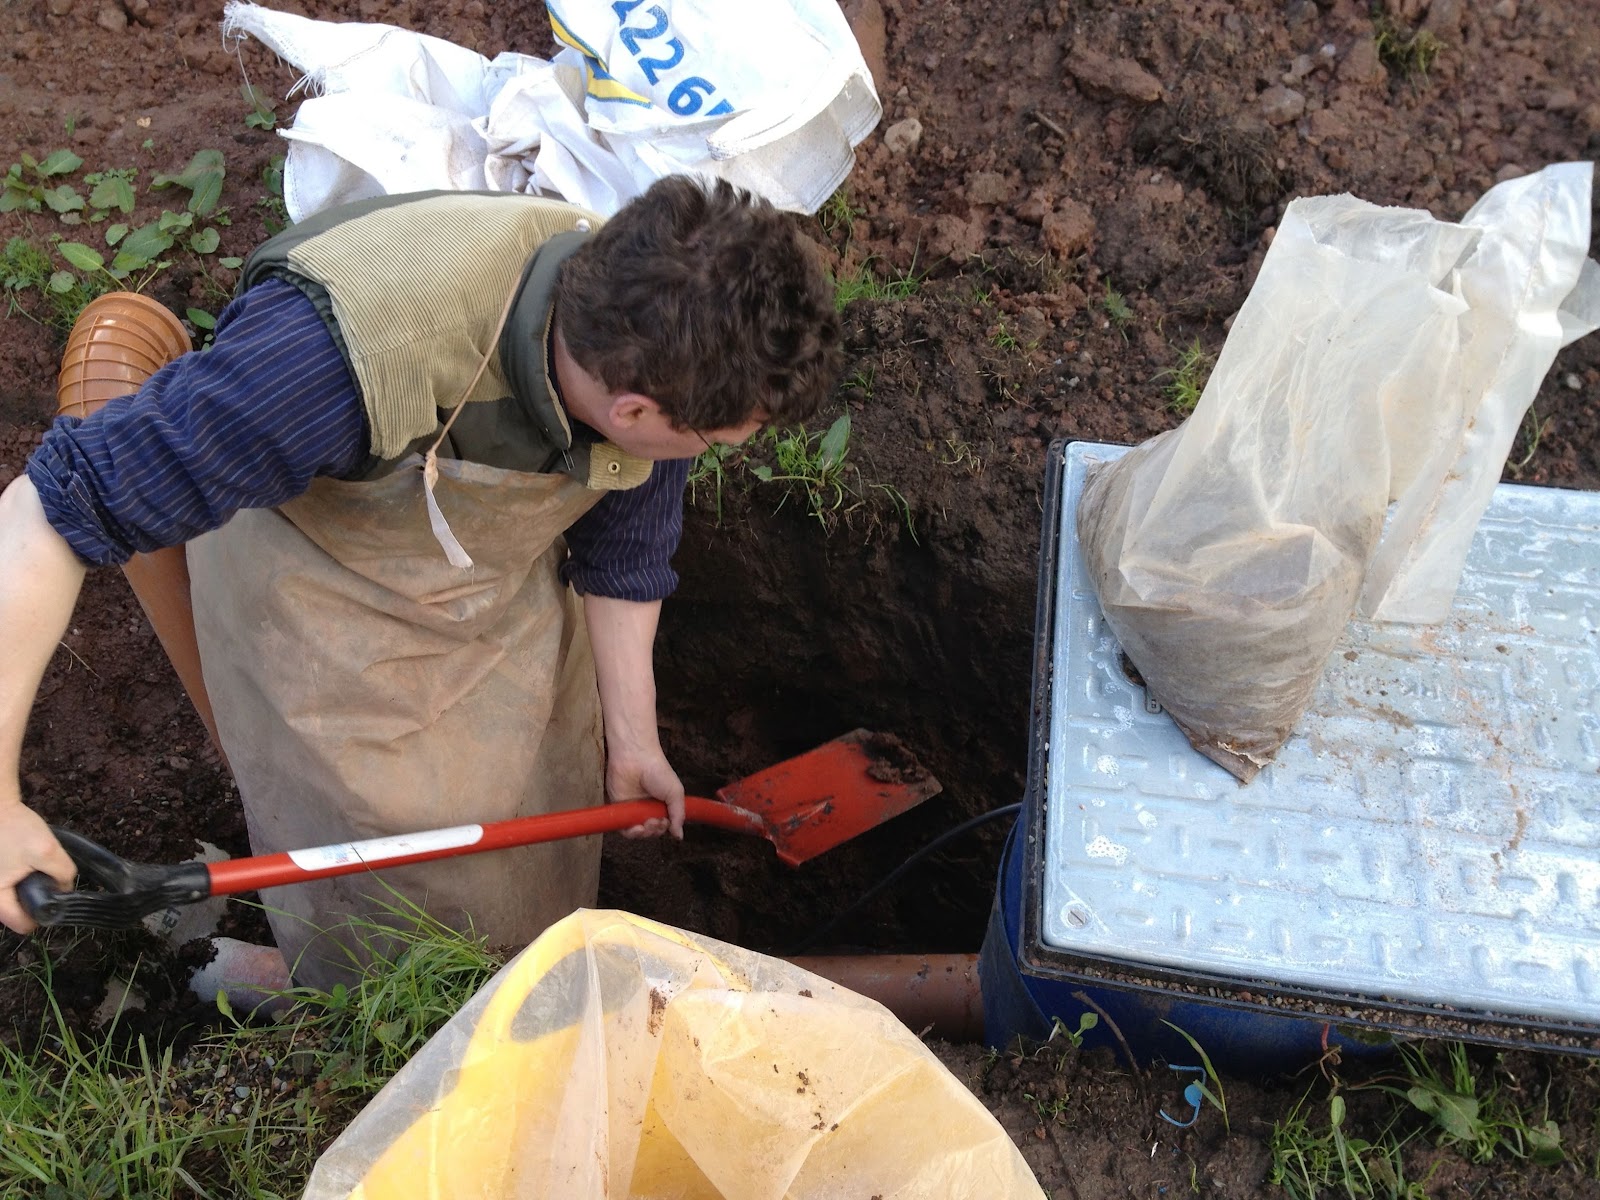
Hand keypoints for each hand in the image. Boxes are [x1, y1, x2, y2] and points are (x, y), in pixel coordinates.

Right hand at [0, 799, 75, 933]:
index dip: (45, 913)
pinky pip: (12, 885)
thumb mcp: (46, 851)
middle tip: (46, 875)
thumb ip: (62, 873)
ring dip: (31, 886)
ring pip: (18, 897)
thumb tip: (65, 888)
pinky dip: (23, 877)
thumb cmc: (15, 829)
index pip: (25, 925)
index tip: (55, 894)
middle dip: (38, 896)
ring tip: (35, 866)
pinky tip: (27, 862)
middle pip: (21, 911)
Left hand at [605, 748, 685, 839]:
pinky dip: (631, 833)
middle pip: (651, 831)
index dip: (665, 828)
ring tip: (647, 823)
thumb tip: (679, 836)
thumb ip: (678, 815)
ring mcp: (633, 809)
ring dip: (644, 833)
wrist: (636, 759)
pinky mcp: (619, 809)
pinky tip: (637, 828)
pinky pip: (624, 829)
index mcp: (661, 804)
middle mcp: (647, 808)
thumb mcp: (675, 793)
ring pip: (638, 833)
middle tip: (657, 821)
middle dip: (655, 830)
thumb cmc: (657, 771)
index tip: (666, 821)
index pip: (664, 825)